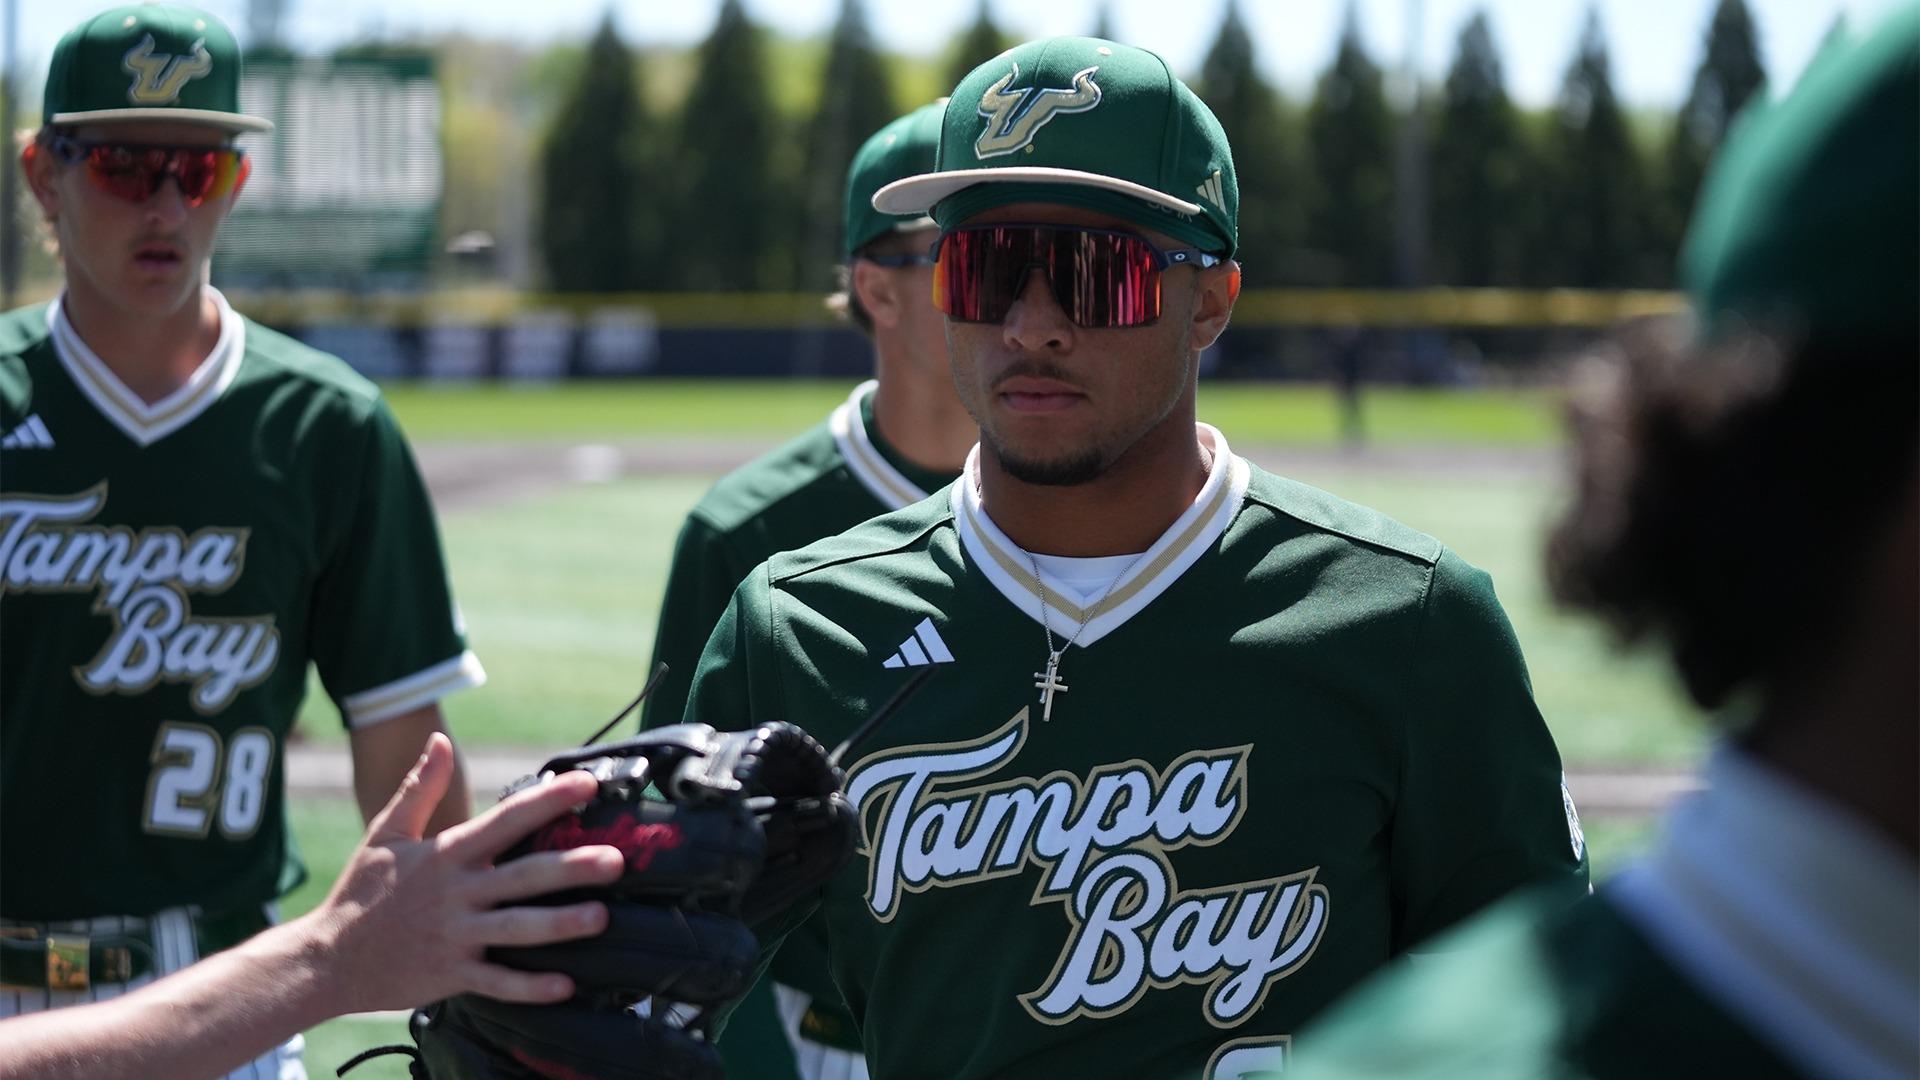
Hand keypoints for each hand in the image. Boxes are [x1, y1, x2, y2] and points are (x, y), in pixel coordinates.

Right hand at [303, 732, 624, 1014]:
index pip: (506, 820)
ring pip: (516, 929)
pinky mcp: (451, 975)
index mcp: (446, 855)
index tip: (588, 784)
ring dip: (560, 924)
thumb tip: (439, 740)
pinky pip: (497, 983)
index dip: (549, 801)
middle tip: (616, 860)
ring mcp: (455, 936)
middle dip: (571, 868)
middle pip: (523, 876)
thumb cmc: (361, 893)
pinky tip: (564, 984)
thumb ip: (420, 787)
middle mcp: (456, 894)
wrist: (325, 959)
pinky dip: (530, 987)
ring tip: (601, 917)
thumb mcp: (386, 833)